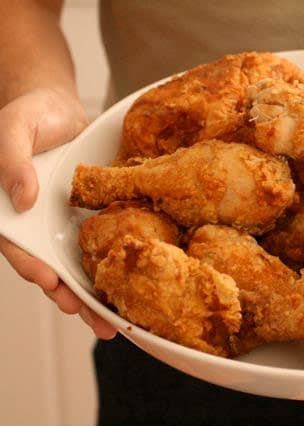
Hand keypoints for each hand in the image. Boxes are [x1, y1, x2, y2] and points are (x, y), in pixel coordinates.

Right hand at [0, 88, 115, 337]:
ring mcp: (66, 223)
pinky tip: (133, 284)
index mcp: (13, 211)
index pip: (19, 247)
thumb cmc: (30, 113)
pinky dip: (114, 264)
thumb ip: (12, 161)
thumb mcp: (14, 128)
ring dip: (94, 294)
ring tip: (113, 322)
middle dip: (70, 296)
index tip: (50, 282)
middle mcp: (40, 224)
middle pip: (52, 267)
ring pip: (79, 264)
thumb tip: (22, 200)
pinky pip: (103, 242)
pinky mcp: (94, 215)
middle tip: (93, 320)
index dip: (33, 266)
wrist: (59, 104)